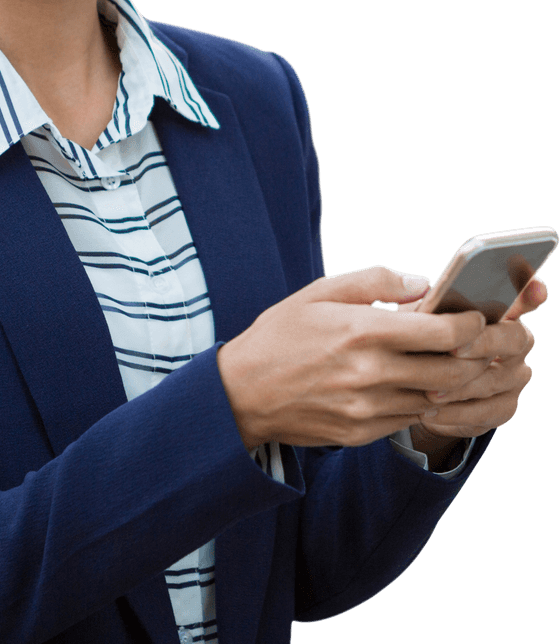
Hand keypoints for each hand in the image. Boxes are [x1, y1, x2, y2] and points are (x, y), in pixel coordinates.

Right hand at [216, 266, 491, 449]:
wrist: (241, 392)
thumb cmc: (279, 335)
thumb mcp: (319, 292)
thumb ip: (373, 281)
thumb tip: (420, 284)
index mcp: (361, 330)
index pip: (441, 332)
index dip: (468, 324)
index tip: (473, 317)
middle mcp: (369, 372)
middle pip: (450, 371)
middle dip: (471, 356)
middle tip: (473, 343)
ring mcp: (366, 408)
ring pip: (434, 398)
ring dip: (448, 381)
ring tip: (445, 362)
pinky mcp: (360, 432)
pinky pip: (408, 418)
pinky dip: (420, 401)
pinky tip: (412, 384)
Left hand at [407, 275, 546, 447]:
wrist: (419, 387)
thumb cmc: (420, 339)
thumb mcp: (417, 318)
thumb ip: (426, 306)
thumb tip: (421, 293)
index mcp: (497, 310)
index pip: (523, 295)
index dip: (530, 290)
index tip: (534, 290)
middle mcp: (514, 342)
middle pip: (515, 339)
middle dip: (484, 344)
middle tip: (453, 350)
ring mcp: (514, 376)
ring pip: (496, 379)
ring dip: (460, 386)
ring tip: (428, 390)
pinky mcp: (504, 407)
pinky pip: (486, 411)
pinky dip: (456, 412)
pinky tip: (432, 410)